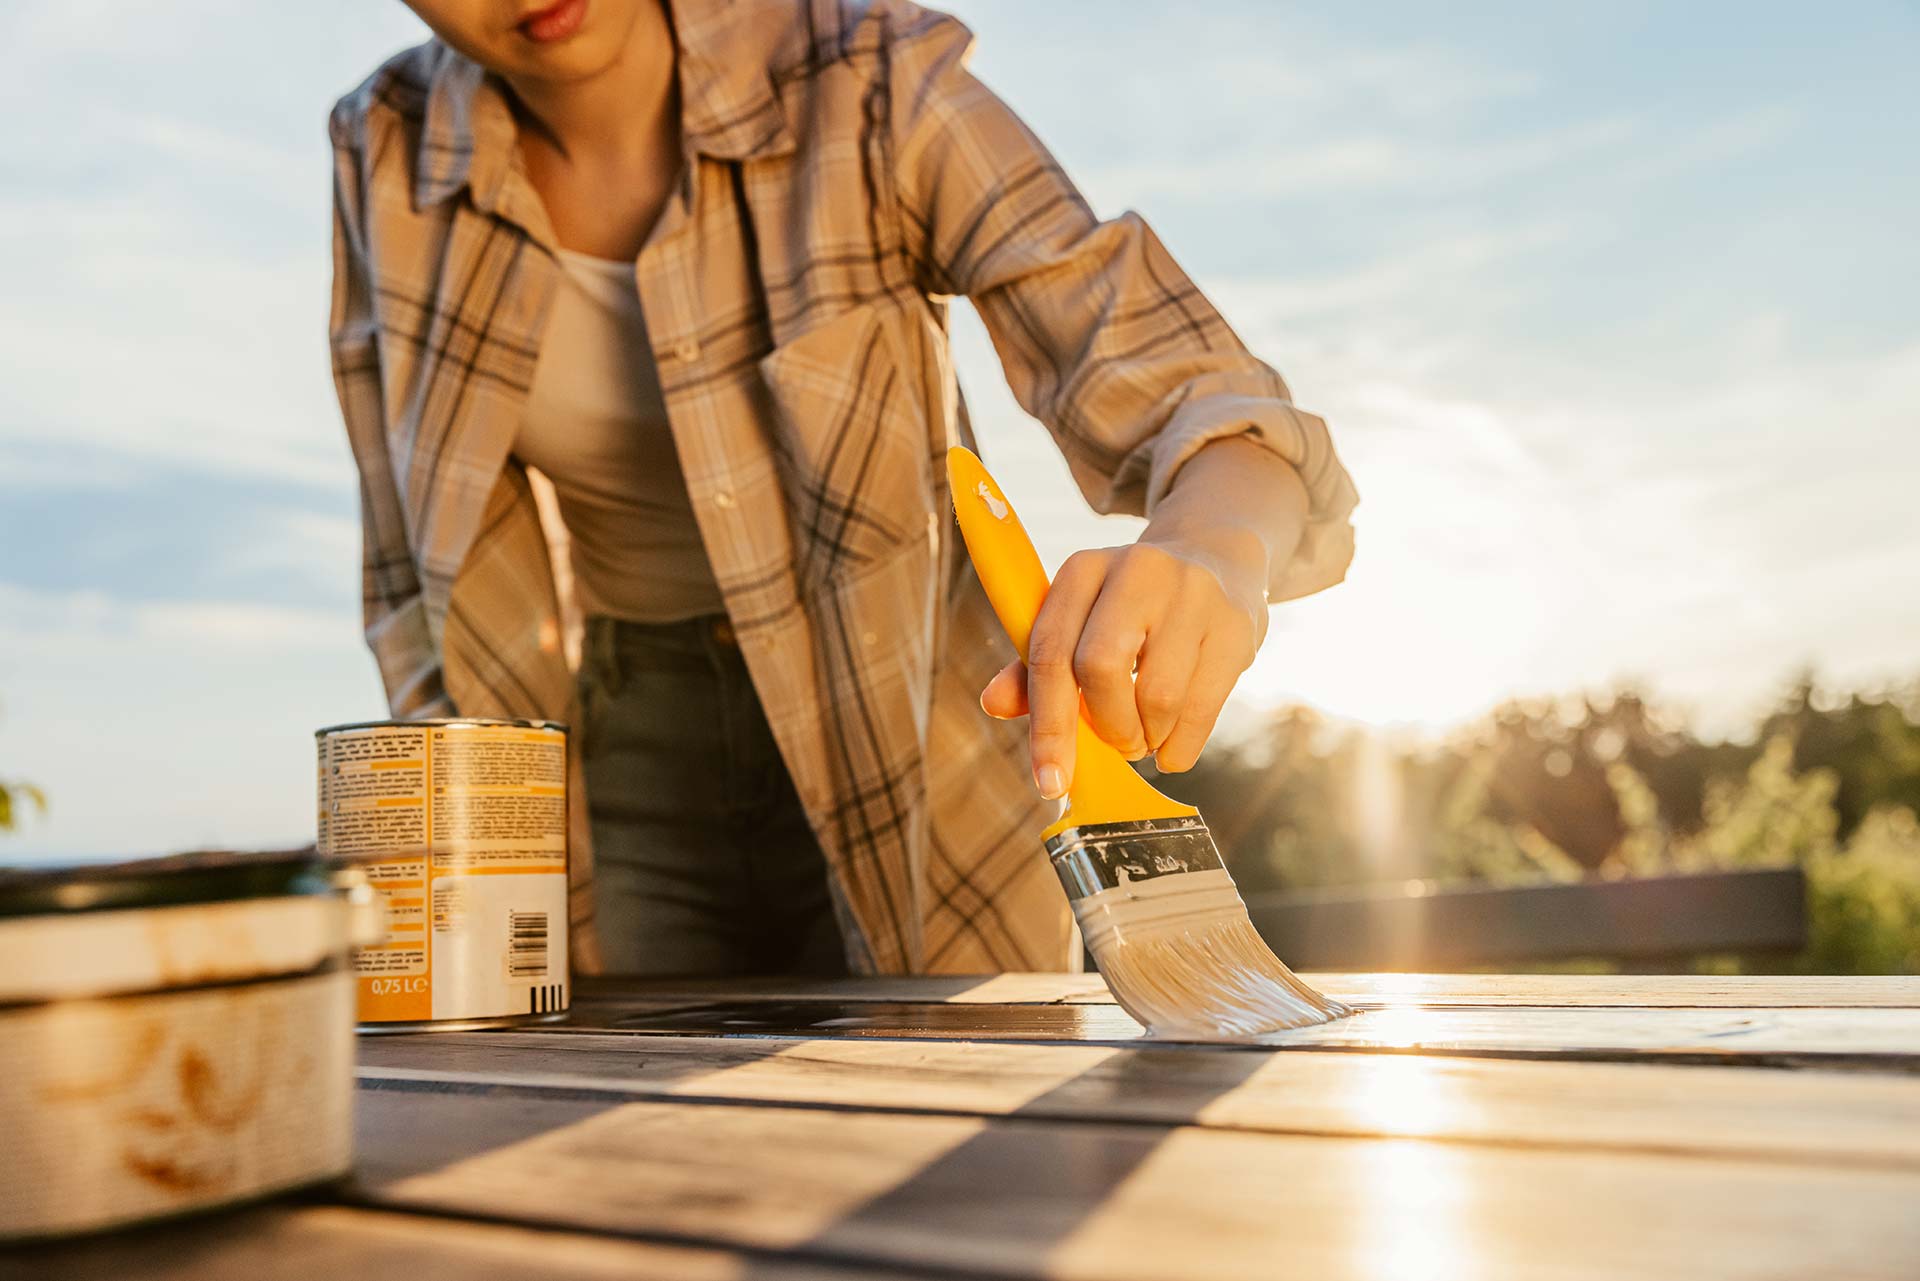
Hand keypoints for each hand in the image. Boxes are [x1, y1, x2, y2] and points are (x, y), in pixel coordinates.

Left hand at [980, 531, 1268, 797]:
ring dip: (1146, 738)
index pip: (1050, 651)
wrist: (1216, 560)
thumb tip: (993, 704)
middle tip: (1115, 745)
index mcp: (1084, 570)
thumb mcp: (1080, 620)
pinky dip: (1181, 746)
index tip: (1050, 782)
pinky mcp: (1235, 625)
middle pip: (1101, 668)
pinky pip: (1203, 708)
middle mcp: (1137, 571)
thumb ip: (1035, 666)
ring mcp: (1192, 594)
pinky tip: (1172, 747)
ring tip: (1145, 737)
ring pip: (1157, 695)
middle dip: (1105, 727)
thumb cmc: (1130, 608)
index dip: (1047, 726)